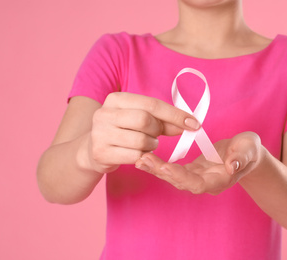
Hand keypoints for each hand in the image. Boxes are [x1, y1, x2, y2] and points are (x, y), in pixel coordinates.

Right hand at [84, 92, 199, 172]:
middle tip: (157, 135)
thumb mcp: (140, 120)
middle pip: (145, 120)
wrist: (92, 150)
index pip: (152, 104)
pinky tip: (138, 154)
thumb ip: (163, 120)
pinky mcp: (101, 152)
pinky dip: (143, 156)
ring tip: (145, 144)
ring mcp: (100, 133)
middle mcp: (104, 113)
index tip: (195, 124)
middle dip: (158, 130)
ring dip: (151, 145)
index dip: (175, 114)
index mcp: (116, 99)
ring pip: (141, 140)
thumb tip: (191, 124)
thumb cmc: (123, 131)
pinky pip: (134, 156)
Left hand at [135, 132, 263, 194]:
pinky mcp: (191, 170)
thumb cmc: (249, 150)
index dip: (181, 177)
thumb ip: (241, 157)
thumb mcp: (249, 149)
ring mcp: (197, 177)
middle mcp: (205, 183)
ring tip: (140, 159)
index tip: (166, 167)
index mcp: (219, 180)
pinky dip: (159, 165)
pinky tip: (145, 158)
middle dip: (161, 173)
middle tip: (143, 160)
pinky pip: (173, 170)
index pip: (198, 184)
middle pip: (180, 183)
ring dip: (156, 169)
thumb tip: (231, 166)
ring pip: (173, 178)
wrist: (245, 153)